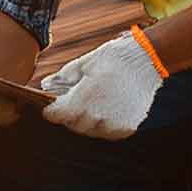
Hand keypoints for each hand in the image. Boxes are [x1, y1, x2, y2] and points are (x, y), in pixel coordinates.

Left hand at [41, 32, 163, 139]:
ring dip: (88, 120)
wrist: (146, 60)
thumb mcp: (84, 64)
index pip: (57, 115)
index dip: (52, 110)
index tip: (52, 106)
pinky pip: (108, 131)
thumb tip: (45, 85)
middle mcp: (97, 115)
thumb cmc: (113, 58)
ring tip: (94, 103)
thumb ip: (63, 78)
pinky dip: (105, 123)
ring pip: (90, 130)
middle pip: (73, 124)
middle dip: (71, 114)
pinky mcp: (126, 128)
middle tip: (75, 100)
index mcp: (83, 98)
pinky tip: (108, 108)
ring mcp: (113, 124)